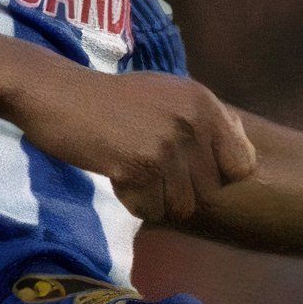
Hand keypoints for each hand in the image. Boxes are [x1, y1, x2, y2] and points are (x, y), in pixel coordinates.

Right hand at [3, 66, 256, 224]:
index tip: (193, 171)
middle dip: (182, 191)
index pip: (243, 164)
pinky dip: (133, 202)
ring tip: (134, 174)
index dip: (220, 176)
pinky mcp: (138, 166)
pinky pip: (150, 210)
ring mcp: (166, 144)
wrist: (58, 95)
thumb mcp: (168, 93)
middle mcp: (192, 121)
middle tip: (152, 171)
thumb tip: (244, 150)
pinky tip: (117, 176)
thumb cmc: (112, 98)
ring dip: (156, 200)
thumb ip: (205, 119)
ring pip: (180, 206)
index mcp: (203, 102)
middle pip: (210, 192)